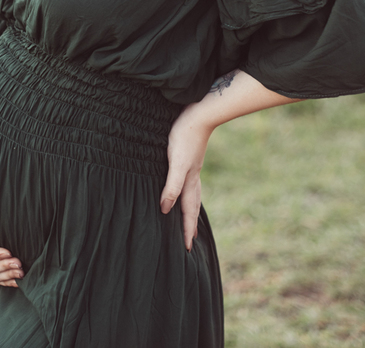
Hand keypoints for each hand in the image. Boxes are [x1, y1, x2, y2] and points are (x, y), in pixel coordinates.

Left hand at [159, 104, 213, 250]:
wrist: (199, 115)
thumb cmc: (185, 137)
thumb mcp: (176, 163)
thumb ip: (171, 186)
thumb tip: (165, 209)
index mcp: (190, 182)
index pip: (188, 212)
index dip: (186, 230)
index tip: (187, 249)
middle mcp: (193, 178)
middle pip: (192, 206)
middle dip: (190, 224)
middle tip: (190, 241)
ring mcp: (192, 168)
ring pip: (192, 195)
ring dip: (189, 210)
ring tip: (188, 219)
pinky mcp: (189, 159)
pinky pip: (188, 184)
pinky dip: (186, 193)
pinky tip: (183, 188)